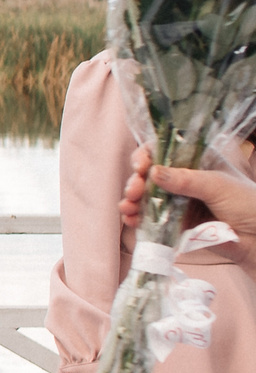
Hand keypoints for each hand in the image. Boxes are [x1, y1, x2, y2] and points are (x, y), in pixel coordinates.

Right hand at [122, 145, 255, 266]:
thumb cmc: (248, 204)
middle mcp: (185, 179)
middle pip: (150, 174)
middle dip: (137, 181)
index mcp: (198, 161)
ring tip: (128, 208)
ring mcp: (178, 201)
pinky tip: (132, 220)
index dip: (149, 154)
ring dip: (132, 200)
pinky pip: (149, 218)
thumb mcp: (218, 185)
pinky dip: (137, 218)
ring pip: (146, 197)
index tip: (141, 166)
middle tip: (134, 191)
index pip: (167, 150)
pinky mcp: (174, 223)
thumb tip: (153, 172)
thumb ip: (187, 179)